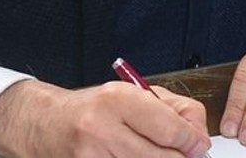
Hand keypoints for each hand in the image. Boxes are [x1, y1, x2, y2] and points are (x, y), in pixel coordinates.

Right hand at [0, 79, 210, 157]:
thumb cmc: (93, 108)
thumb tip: (200, 137)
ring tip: (152, 152)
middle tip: (183, 154)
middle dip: (179, 157)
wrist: (46, 124)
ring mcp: (92, 156)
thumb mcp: (133, 95)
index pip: (170, 128)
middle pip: (162, 156)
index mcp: (118, 100)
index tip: (199, 146)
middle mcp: (102, 128)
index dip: (192, 141)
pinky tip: (133, 157)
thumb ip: (173, 110)